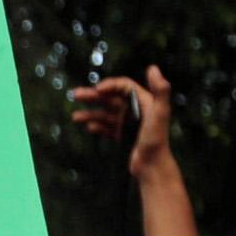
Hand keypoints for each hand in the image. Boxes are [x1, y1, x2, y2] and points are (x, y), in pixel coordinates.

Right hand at [70, 65, 175, 179]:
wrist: (153, 167)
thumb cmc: (156, 140)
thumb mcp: (159, 114)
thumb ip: (160, 91)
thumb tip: (152, 68)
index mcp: (144, 101)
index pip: (124, 86)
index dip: (110, 85)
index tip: (98, 90)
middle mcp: (135, 110)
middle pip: (111, 98)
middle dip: (93, 96)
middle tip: (75, 94)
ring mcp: (127, 124)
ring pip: (105, 113)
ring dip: (90, 113)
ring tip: (75, 116)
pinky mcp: (122, 136)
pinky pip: (106, 127)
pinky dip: (97, 126)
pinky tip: (88, 127)